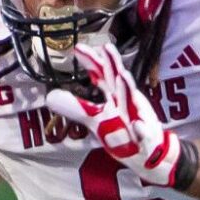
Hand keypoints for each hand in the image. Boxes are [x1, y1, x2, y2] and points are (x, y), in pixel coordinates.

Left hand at [45, 41, 195, 187]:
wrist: (149, 152)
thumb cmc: (123, 132)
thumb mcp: (96, 120)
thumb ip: (76, 108)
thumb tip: (50, 97)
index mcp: (114, 96)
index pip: (102, 75)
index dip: (92, 62)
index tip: (79, 48)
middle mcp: (126, 102)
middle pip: (118, 80)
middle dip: (113, 64)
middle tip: (107, 47)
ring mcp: (138, 118)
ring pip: (132, 102)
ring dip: (127, 89)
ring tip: (122, 76)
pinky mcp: (146, 137)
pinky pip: (143, 133)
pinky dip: (141, 129)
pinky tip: (137, 125)